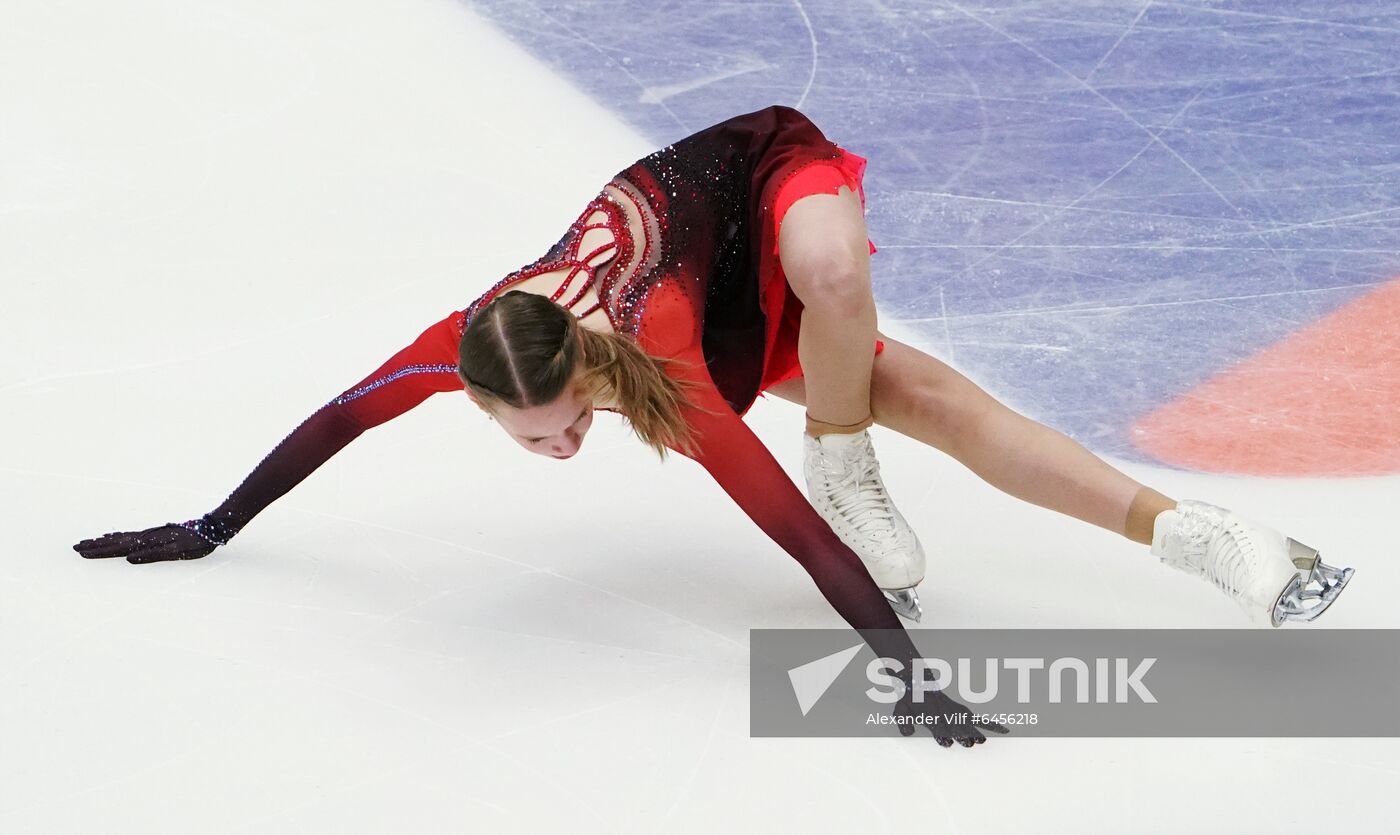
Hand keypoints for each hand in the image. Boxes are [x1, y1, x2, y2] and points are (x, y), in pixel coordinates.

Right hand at [73, 522, 218, 563]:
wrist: (210, 529)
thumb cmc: (195, 543)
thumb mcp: (176, 552)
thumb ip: (153, 555)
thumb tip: (129, 559)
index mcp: (147, 543)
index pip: (117, 548)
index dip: (99, 551)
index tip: (81, 551)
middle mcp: (145, 537)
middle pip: (115, 542)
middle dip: (95, 546)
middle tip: (76, 546)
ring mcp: (149, 535)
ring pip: (120, 538)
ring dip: (103, 541)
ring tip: (88, 541)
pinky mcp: (155, 534)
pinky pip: (130, 535)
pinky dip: (118, 536)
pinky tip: (113, 535)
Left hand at [893, 688, 1009, 747]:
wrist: (917, 680)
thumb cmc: (908, 699)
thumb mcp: (900, 711)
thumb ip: (904, 722)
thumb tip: (907, 733)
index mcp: (931, 716)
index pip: (939, 729)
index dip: (943, 736)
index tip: (947, 742)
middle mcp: (946, 715)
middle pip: (956, 728)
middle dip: (962, 736)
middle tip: (968, 743)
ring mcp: (955, 713)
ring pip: (969, 724)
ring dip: (974, 733)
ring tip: (981, 741)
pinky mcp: (962, 712)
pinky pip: (979, 720)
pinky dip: (992, 725)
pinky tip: (1004, 731)